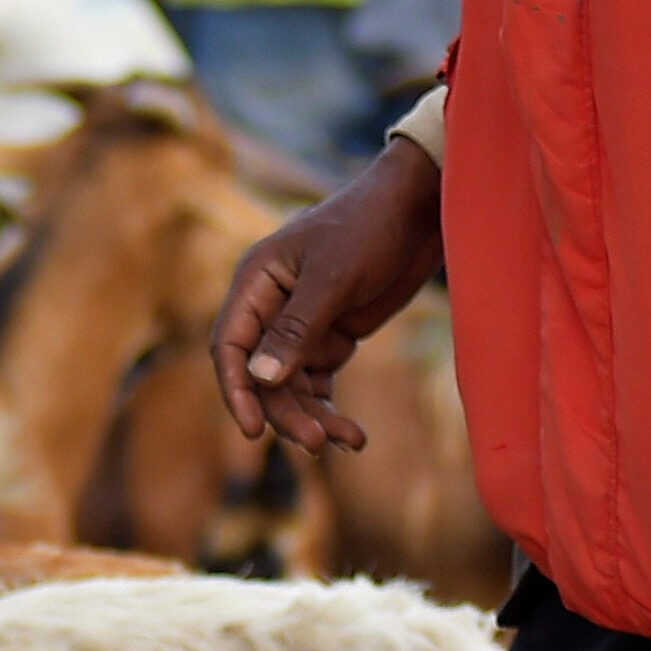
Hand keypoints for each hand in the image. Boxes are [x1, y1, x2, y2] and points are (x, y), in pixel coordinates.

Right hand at [213, 138, 443, 453]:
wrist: (421, 208)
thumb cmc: (369, 228)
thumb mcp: (333, 278)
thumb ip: (296, 329)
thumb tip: (260, 379)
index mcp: (256, 283)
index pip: (229, 346)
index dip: (236, 390)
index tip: (254, 430)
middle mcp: (271, 307)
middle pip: (262, 375)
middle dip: (286, 410)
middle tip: (315, 441)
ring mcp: (302, 323)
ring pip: (292, 385)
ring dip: (313, 414)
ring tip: (347, 439)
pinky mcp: (333, 335)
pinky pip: (320, 381)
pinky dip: (332, 408)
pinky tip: (355, 435)